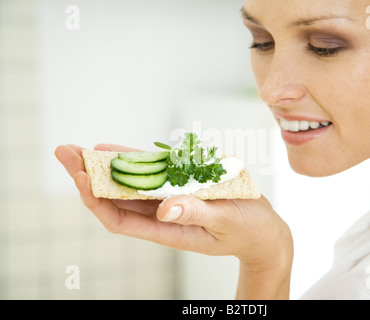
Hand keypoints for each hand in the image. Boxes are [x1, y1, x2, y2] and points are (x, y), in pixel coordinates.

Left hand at [55, 144, 292, 297]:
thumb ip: (196, 214)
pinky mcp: (183, 187)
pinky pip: (153, 174)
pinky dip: (136, 161)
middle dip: (89, 176)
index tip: (79, 176)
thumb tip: (164, 209)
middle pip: (116, 198)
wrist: (263, 230)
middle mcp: (163, 216)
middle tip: (65, 151)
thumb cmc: (248, 230)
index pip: (120, 219)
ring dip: (106, 167)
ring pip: (130, 184)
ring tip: (81, 148)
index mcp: (168, 230)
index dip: (96, 199)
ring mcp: (171, 201)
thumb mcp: (225, 222)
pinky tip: (119, 150)